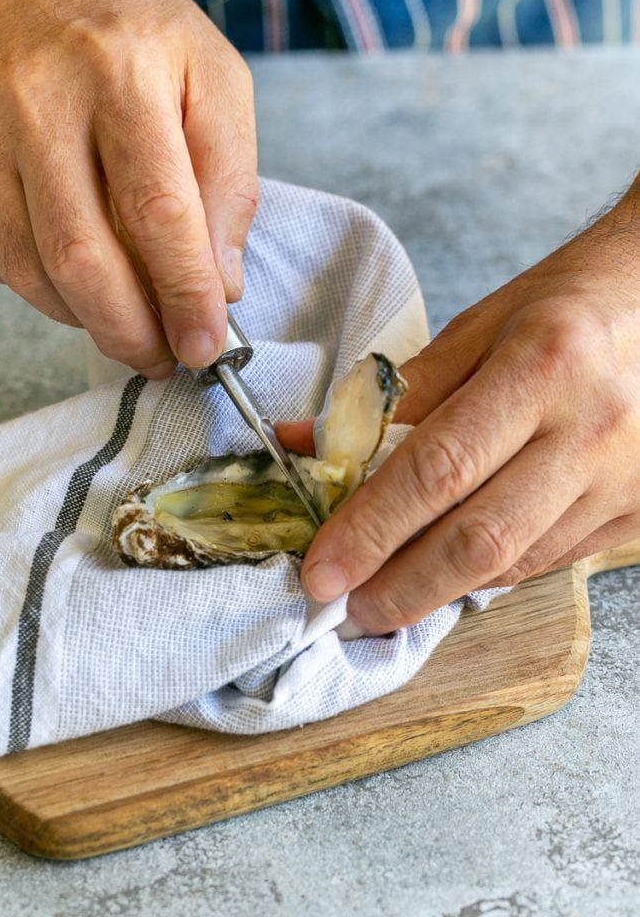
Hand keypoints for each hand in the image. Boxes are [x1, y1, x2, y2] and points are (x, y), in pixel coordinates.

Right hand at [0, 0, 256, 375]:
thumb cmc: (125, 28)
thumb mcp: (211, 75)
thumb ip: (229, 179)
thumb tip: (218, 282)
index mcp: (121, 72)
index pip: (157, 212)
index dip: (183, 294)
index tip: (204, 345)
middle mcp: (36, 101)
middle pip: (83, 258)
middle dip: (130, 330)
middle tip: (161, 356)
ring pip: (31, 271)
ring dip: (86, 317)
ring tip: (124, 318)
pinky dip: (41, 286)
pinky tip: (72, 271)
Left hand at [280, 179, 639, 632]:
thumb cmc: (566, 306)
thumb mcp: (478, 328)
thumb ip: (394, 396)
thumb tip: (308, 443)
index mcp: (540, 367)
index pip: (437, 469)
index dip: (370, 529)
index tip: (322, 571)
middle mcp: (590, 430)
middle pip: (479, 538)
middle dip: (401, 588)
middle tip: (347, 610)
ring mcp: (624, 479)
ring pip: (516, 561)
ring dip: (441, 589)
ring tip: (387, 594)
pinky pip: (551, 559)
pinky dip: (491, 572)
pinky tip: (451, 570)